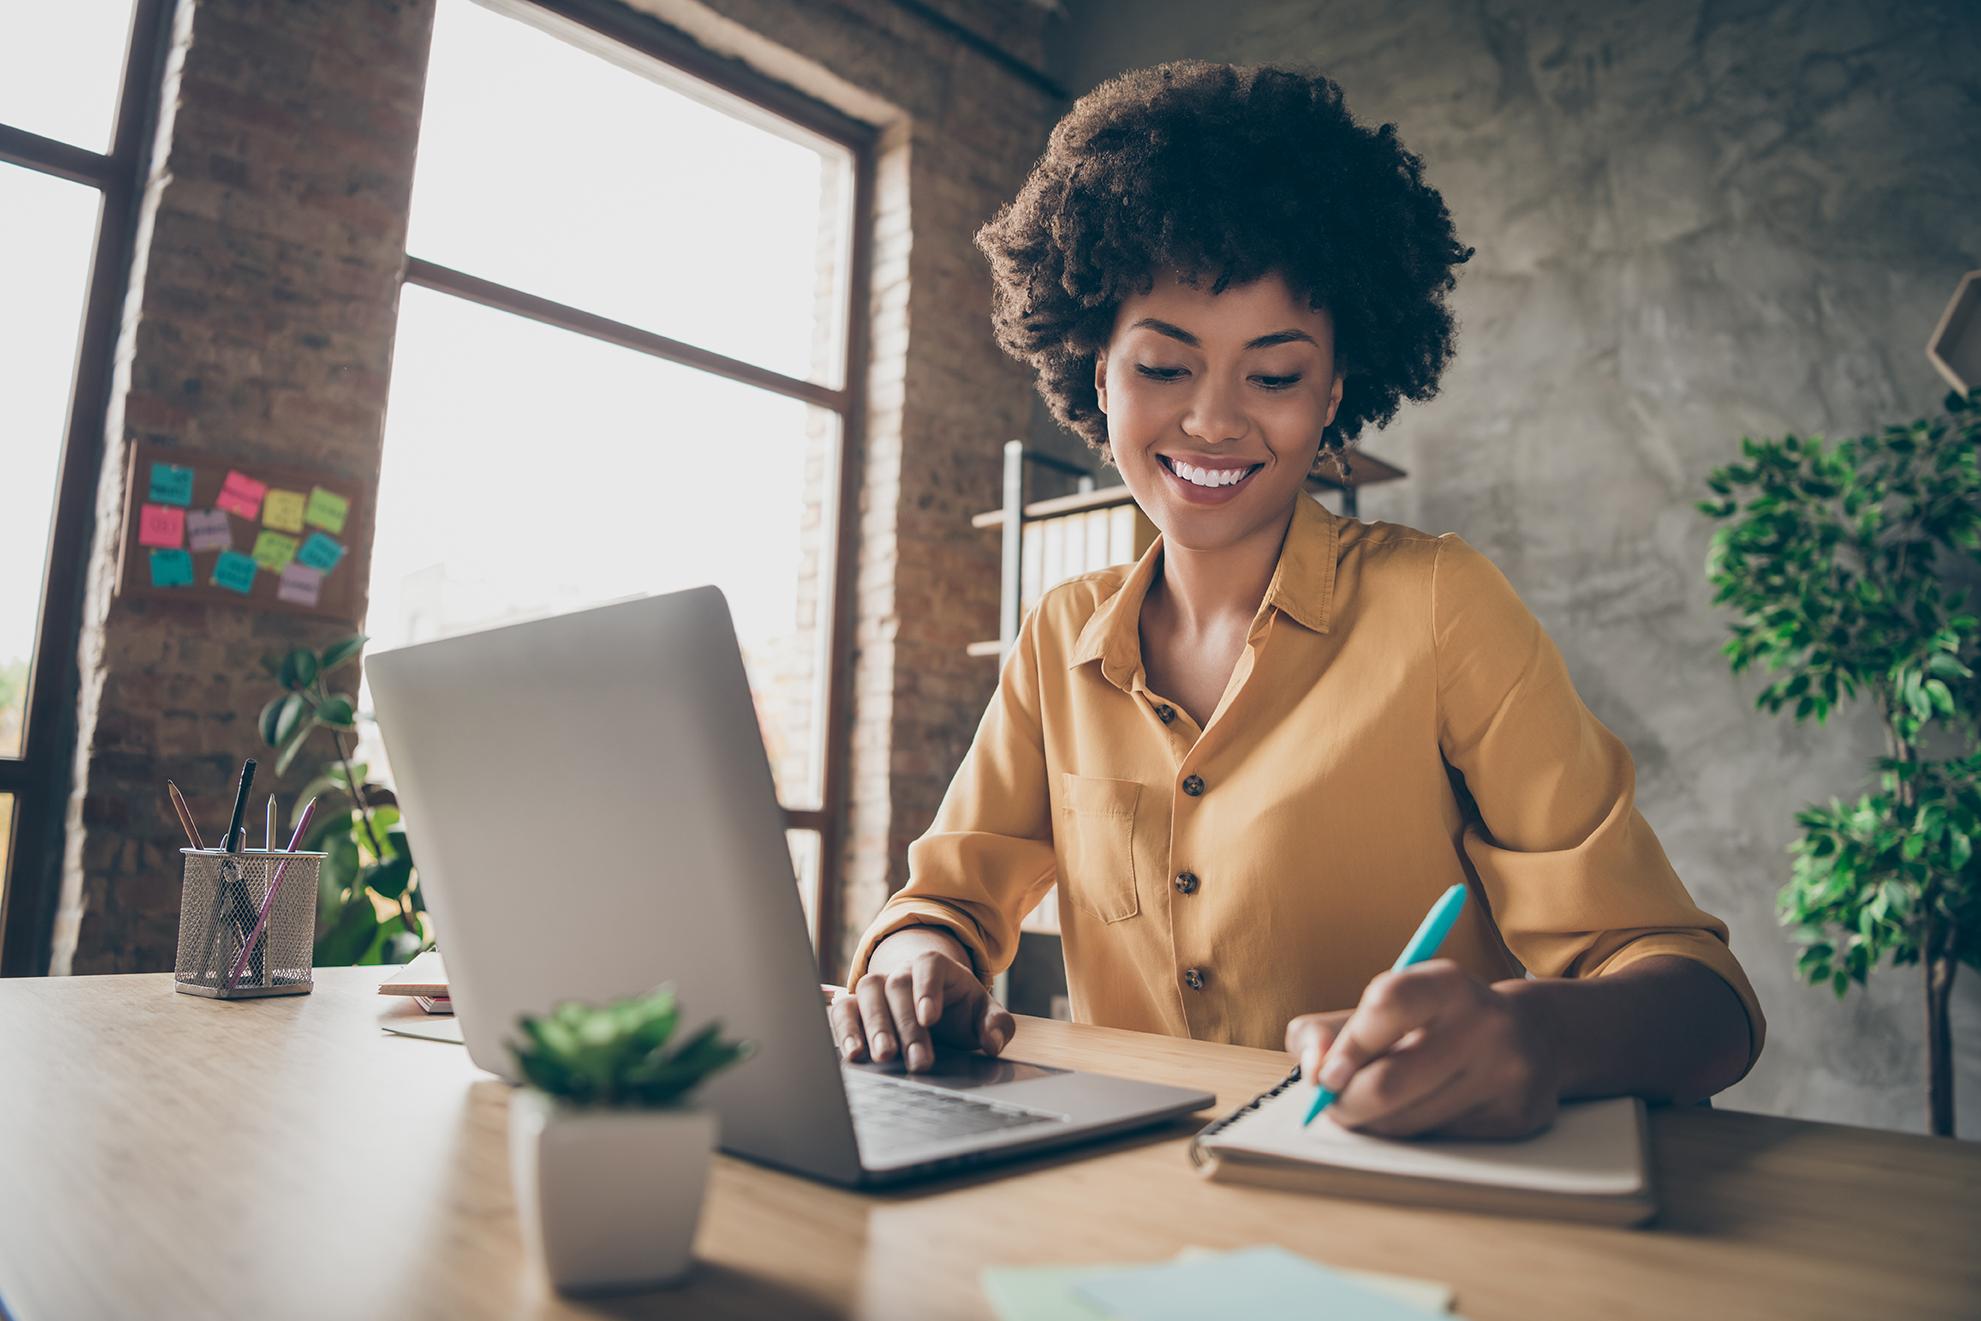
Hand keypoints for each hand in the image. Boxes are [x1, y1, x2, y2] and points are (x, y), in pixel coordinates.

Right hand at [833, 946, 1013, 1072]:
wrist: (932, 1005)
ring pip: (867, 992)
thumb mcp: (983, 1013)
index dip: (927, 989)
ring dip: (874, 1025)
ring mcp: (876, 986)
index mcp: (935, 965)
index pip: (929, 965)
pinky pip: (844, 1009)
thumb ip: (997, 1025)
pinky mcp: (857, 1006)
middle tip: (916, 1059)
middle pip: (897, 985)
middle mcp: (901, 971)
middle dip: (906, 1024)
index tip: (931, 1018)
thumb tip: (993, 1042)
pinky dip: (845, 1028)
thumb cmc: (958, 1009)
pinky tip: (854, 1054)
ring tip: (884, 1057)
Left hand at [1282, 959, 1559, 1138]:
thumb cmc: (1437, 1021)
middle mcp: (1484, 1024)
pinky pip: (1437, 1140)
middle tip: (1333, 1102)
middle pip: (1388, 1084)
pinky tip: (1418, 1111)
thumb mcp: (1387, 1005)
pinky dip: (1410, 1132)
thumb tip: (1311, 1070)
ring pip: (1406, 1122)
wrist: (1534, 1036)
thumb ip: (1330, 1030)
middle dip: (1345, 1102)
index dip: (1347, 1045)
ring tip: (1371, 1106)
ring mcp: (1505, 1074)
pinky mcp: (1516, 1117)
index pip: (1387, 1004)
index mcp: (1448, 984)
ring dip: (1372, 1122)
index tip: (1326, 1074)